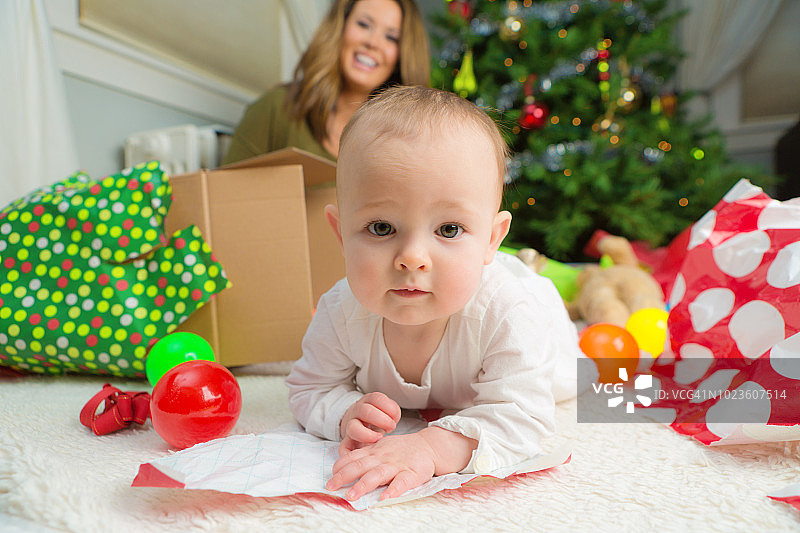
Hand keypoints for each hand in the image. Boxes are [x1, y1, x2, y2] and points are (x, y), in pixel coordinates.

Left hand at [326, 427, 477, 501]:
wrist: (428, 446)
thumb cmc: (400, 449)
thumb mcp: (380, 447)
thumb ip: (363, 454)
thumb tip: (341, 463)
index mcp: (374, 452)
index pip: (354, 458)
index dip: (341, 467)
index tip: (330, 476)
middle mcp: (382, 458)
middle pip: (361, 466)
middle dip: (344, 477)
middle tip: (331, 487)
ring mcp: (396, 465)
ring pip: (378, 474)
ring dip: (363, 485)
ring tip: (352, 496)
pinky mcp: (411, 473)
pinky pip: (402, 482)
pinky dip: (393, 490)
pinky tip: (385, 499)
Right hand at [339, 392, 400, 454]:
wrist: (364, 426)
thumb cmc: (379, 420)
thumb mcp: (387, 412)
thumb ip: (392, 413)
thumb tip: (393, 419)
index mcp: (370, 402)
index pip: (376, 398)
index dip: (388, 408)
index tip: (395, 418)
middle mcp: (358, 412)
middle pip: (365, 411)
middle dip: (380, 420)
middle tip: (390, 428)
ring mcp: (351, 426)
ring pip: (353, 428)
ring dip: (367, 435)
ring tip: (379, 439)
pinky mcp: (348, 441)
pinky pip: (344, 446)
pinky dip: (351, 450)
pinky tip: (364, 451)